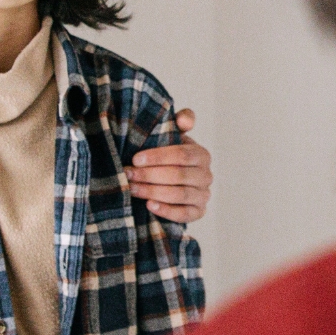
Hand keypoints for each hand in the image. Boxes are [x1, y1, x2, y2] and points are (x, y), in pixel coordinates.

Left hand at [131, 108, 213, 223]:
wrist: (170, 181)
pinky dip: (166, 211)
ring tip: (132, 189)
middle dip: (150, 175)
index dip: (157, 157)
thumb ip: (180, 121)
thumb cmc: (168, 155)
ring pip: (179, 195)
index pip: (181, 155)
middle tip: (128, 174)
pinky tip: (149, 206)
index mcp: (201, 155)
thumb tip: (185, 120)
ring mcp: (204, 195)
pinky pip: (184, 215)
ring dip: (153, 192)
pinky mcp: (199, 212)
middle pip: (178, 176)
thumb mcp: (172, 136)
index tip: (135, 159)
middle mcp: (206, 175)